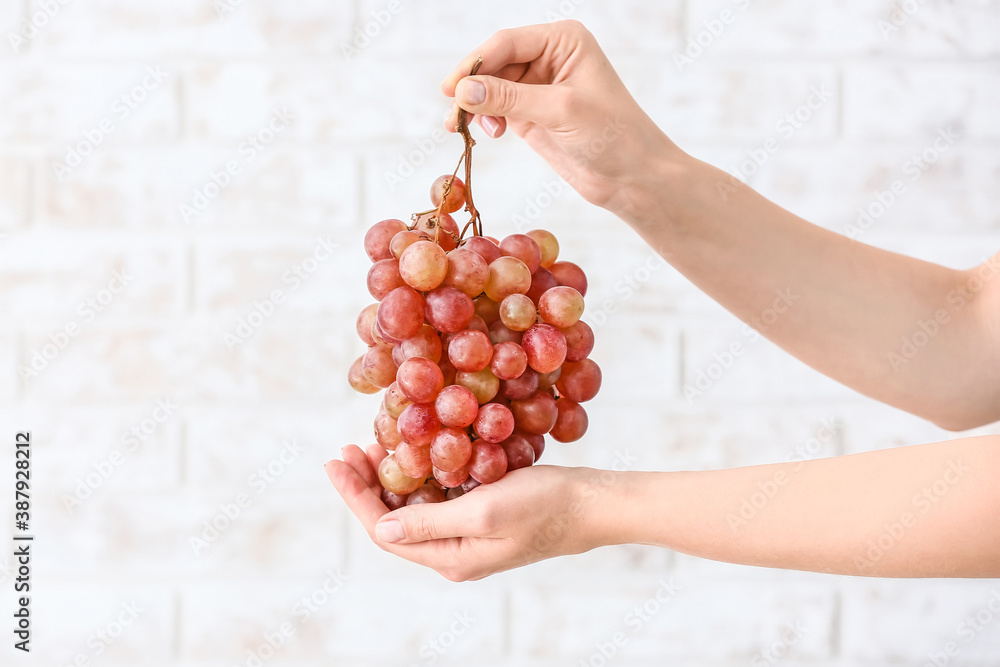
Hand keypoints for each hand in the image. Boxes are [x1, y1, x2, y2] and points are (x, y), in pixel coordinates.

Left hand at [325, 444, 618, 580]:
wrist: (594, 504)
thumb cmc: (546, 505)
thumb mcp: (484, 510)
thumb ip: (432, 521)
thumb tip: (383, 527)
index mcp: (451, 558)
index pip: (385, 530)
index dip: (355, 495)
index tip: (334, 462)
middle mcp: (454, 551)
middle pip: (394, 519)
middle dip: (367, 483)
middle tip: (348, 448)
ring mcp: (469, 534)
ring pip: (415, 506)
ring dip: (391, 476)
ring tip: (373, 444)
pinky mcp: (483, 515)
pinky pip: (439, 497)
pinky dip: (420, 473)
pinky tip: (416, 450)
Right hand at [440, 20, 681, 212]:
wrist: (633, 177)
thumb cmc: (613, 136)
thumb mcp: (560, 111)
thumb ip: (511, 99)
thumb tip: (464, 91)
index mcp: (563, 40)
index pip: (507, 43)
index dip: (475, 64)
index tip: (451, 89)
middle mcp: (550, 56)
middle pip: (494, 64)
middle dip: (472, 87)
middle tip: (454, 117)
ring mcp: (539, 86)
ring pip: (491, 87)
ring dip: (475, 106)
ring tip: (463, 128)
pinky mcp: (533, 114)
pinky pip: (498, 107)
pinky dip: (486, 118)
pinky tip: (490, 131)